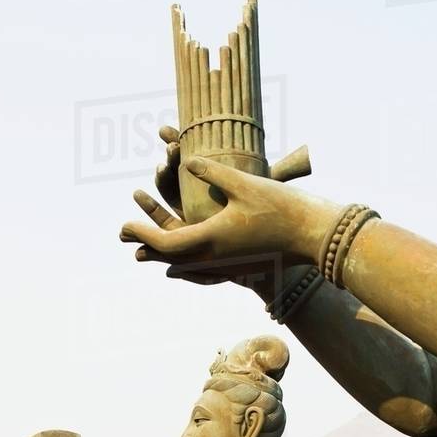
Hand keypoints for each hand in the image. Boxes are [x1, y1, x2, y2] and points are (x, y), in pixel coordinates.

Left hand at [121, 156, 337, 274]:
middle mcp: (216, 259)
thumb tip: (184, 163)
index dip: (142, 233)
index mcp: (211, 239)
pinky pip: (203, 274)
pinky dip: (185, 269)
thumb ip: (211, 172)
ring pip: (185, 267)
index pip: (165, 242)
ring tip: (144, 253)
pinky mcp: (240, 269)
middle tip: (123, 236)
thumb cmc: (281, 207)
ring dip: (162, 257)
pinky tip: (179, 270)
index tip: (124, 226)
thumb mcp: (243, 183)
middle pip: (170, 257)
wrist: (313, 236)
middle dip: (145, 245)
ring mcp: (228, 267)